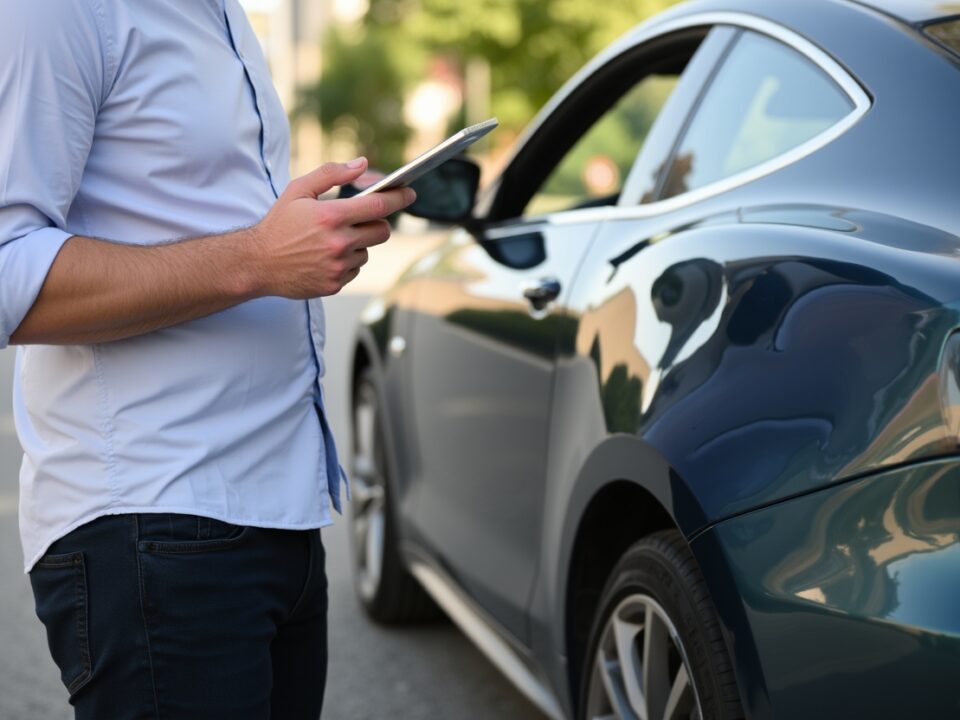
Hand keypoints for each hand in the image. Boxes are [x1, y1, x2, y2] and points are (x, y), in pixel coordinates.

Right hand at [249, 158, 415, 297]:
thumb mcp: (298, 190)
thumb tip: (362, 164)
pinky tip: (325, 257)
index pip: (379, 205)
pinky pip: (355, 269)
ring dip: (358, 244)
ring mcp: (338, 266)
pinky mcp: (335, 283)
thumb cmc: (278, 225)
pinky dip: (347, 262)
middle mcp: (338, 242)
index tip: (410, 193)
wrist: (257, 263)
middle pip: (382, 231)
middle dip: (378, 222)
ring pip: (367, 251)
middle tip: (363, 219)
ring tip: (331, 240)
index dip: (400, 198)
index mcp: (331, 216)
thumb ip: (331, 174)